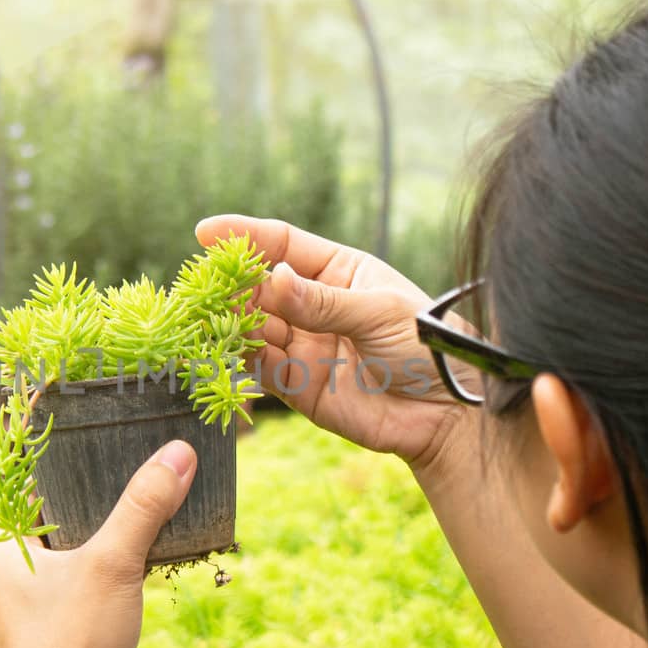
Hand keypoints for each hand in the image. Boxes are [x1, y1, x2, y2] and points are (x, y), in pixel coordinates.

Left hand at [0, 440, 196, 647]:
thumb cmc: (76, 641)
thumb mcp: (116, 561)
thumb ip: (146, 505)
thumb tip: (179, 452)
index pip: (28, 502)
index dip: (66, 486)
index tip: (103, 473)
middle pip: (46, 542)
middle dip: (87, 532)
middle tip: (127, 517)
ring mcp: (14, 631)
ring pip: (57, 583)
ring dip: (91, 574)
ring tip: (130, 564)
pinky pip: (65, 619)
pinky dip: (91, 611)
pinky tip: (120, 613)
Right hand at [195, 215, 468, 471]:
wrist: (448, 413)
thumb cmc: (425, 346)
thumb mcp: (379, 312)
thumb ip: (323, 302)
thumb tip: (273, 279)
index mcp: (339, 272)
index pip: (284, 244)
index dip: (245, 236)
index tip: (205, 234)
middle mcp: (315, 306)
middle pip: (260, 287)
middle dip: (228, 284)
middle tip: (199, 285)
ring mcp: (304, 345)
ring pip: (252, 328)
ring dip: (226, 322)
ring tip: (203, 319)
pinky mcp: (298, 385)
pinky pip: (258, 368)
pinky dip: (235, 360)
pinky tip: (219, 351)